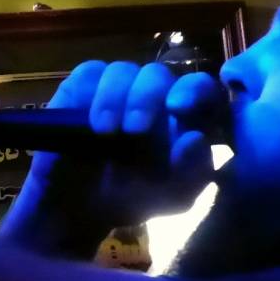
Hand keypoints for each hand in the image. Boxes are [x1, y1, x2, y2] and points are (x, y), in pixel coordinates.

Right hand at [0, 61, 227, 256]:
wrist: (79, 209)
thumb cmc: (132, 197)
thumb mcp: (170, 197)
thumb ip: (192, 173)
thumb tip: (195, 138)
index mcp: (182, 117)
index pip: (200, 88)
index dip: (194, 89)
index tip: (178, 107)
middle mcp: (153, 95)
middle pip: (158, 74)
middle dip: (147, 97)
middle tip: (134, 130)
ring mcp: (117, 87)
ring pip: (123, 70)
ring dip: (115, 98)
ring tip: (107, 132)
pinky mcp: (83, 87)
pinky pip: (90, 73)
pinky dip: (90, 93)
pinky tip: (88, 121)